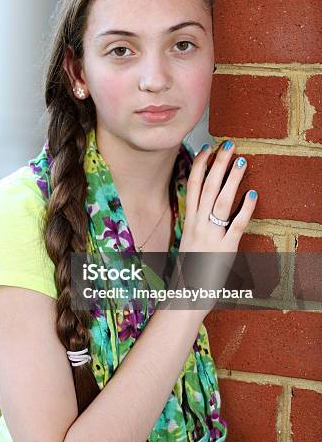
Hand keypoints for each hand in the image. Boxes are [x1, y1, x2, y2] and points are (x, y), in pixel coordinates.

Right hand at [175, 140, 257, 313]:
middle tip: (228, 145)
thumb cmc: (188, 268)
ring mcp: (211, 236)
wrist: (187, 295)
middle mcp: (198, 225)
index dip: (199, 166)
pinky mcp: (225, 249)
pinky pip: (236, 226)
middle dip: (218, 164)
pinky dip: (245, 210)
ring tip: (241, 161)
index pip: (192, 186)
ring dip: (232, 180)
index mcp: (189, 221)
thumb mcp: (188, 240)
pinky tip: (253, 195)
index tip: (206, 149)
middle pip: (208, 187)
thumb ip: (196, 221)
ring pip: (221, 202)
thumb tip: (203, 203)